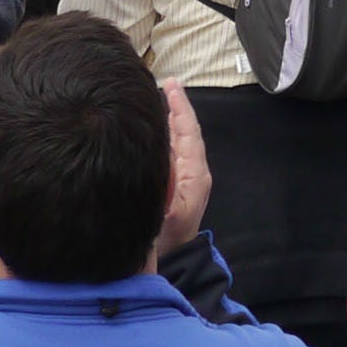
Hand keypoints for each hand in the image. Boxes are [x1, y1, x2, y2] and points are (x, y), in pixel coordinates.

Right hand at [153, 80, 212, 258]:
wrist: (170, 264)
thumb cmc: (165, 241)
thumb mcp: (165, 211)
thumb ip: (164, 181)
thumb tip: (159, 146)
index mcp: (194, 175)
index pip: (188, 132)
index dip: (179, 107)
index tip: (170, 84)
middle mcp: (193, 171)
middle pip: (185, 131)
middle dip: (176, 107)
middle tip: (164, 82)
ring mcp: (186, 177)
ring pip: (179, 140)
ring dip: (170, 118)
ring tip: (159, 95)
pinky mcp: (177, 183)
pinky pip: (172, 151)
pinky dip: (165, 134)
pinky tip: (152, 125)